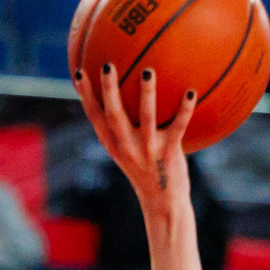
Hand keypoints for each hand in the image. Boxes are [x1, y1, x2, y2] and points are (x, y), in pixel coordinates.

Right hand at [76, 63, 194, 221]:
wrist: (164, 204)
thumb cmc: (146, 172)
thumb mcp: (127, 153)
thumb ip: (121, 130)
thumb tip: (120, 100)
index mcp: (114, 145)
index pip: (95, 117)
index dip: (85, 96)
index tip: (78, 73)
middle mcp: (128, 147)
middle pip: (114, 114)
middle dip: (108, 90)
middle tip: (107, 65)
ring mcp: (149, 150)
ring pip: (146, 118)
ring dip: (146, 95)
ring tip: (148, 72)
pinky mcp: (170, 153)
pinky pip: (178, 127)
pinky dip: (185, 109)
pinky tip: (191, 91)